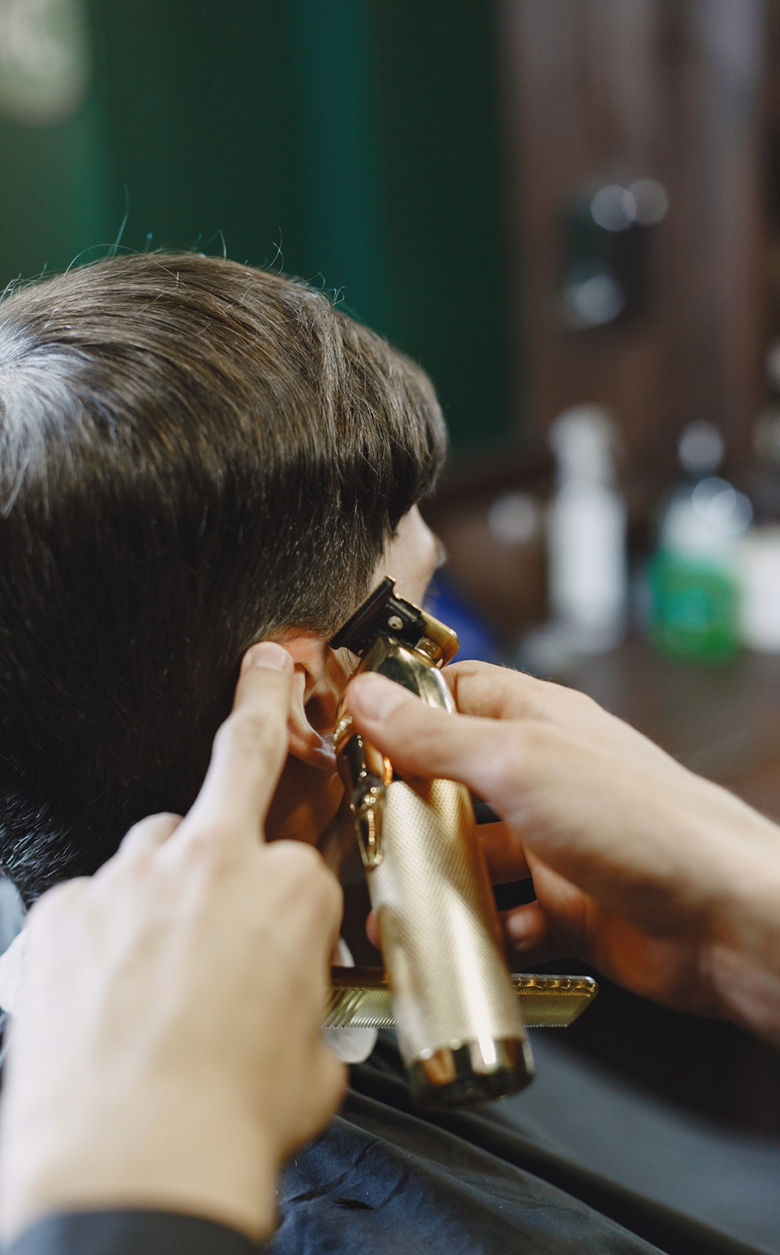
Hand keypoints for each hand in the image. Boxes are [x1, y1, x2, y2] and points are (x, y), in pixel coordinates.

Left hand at [0, 642, 344, 1243]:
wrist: (134, 1165)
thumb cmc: (231, 1117)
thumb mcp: (316, 1062)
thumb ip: (310, 1011)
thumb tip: (301, 1019)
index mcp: (290, 888)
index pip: (306, 855)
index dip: (297, 888)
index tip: (290, 899)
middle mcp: (212, 862)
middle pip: (237, 758)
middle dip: (257, 707)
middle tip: (262, 673)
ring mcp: (131, 877)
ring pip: (154, 844)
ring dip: (164, 878)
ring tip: (160, 951)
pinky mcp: (66, 910)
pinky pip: (91, 903)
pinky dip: (102, 932)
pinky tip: (107, 992)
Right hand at [346, 660, 779, 1044]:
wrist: (726, 921)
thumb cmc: (648, 823)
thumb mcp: (520, 763)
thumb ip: (437, 735)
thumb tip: (370, 696)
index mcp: (536, 722)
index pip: (453, 695)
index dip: (400, 709)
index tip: (349, 735)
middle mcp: (544, 778)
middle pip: (452, 784)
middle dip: (407, 810)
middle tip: (365, 833)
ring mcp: (555, 845)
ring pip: (474, 858)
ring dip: (438, 882)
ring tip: (399, 905)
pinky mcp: (568, 909)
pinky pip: (507, 920)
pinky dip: (484, 933)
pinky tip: (470, 942)